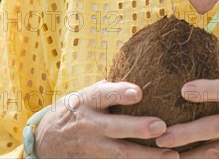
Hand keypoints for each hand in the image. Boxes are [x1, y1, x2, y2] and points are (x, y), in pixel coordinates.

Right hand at [33, 80, 179, 158]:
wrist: (46, 140)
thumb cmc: (77, 109)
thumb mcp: (87, 94)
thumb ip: (109, 88)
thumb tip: (142, 69)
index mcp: (87, 101)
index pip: (103, 95)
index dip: (120, 93)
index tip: (139, 92)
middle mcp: (89, 125)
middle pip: (114, 128)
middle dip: (138, 128)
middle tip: (161, 126)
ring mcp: (92, 147)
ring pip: (120, 154)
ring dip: (147, 155)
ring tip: (172, 155)